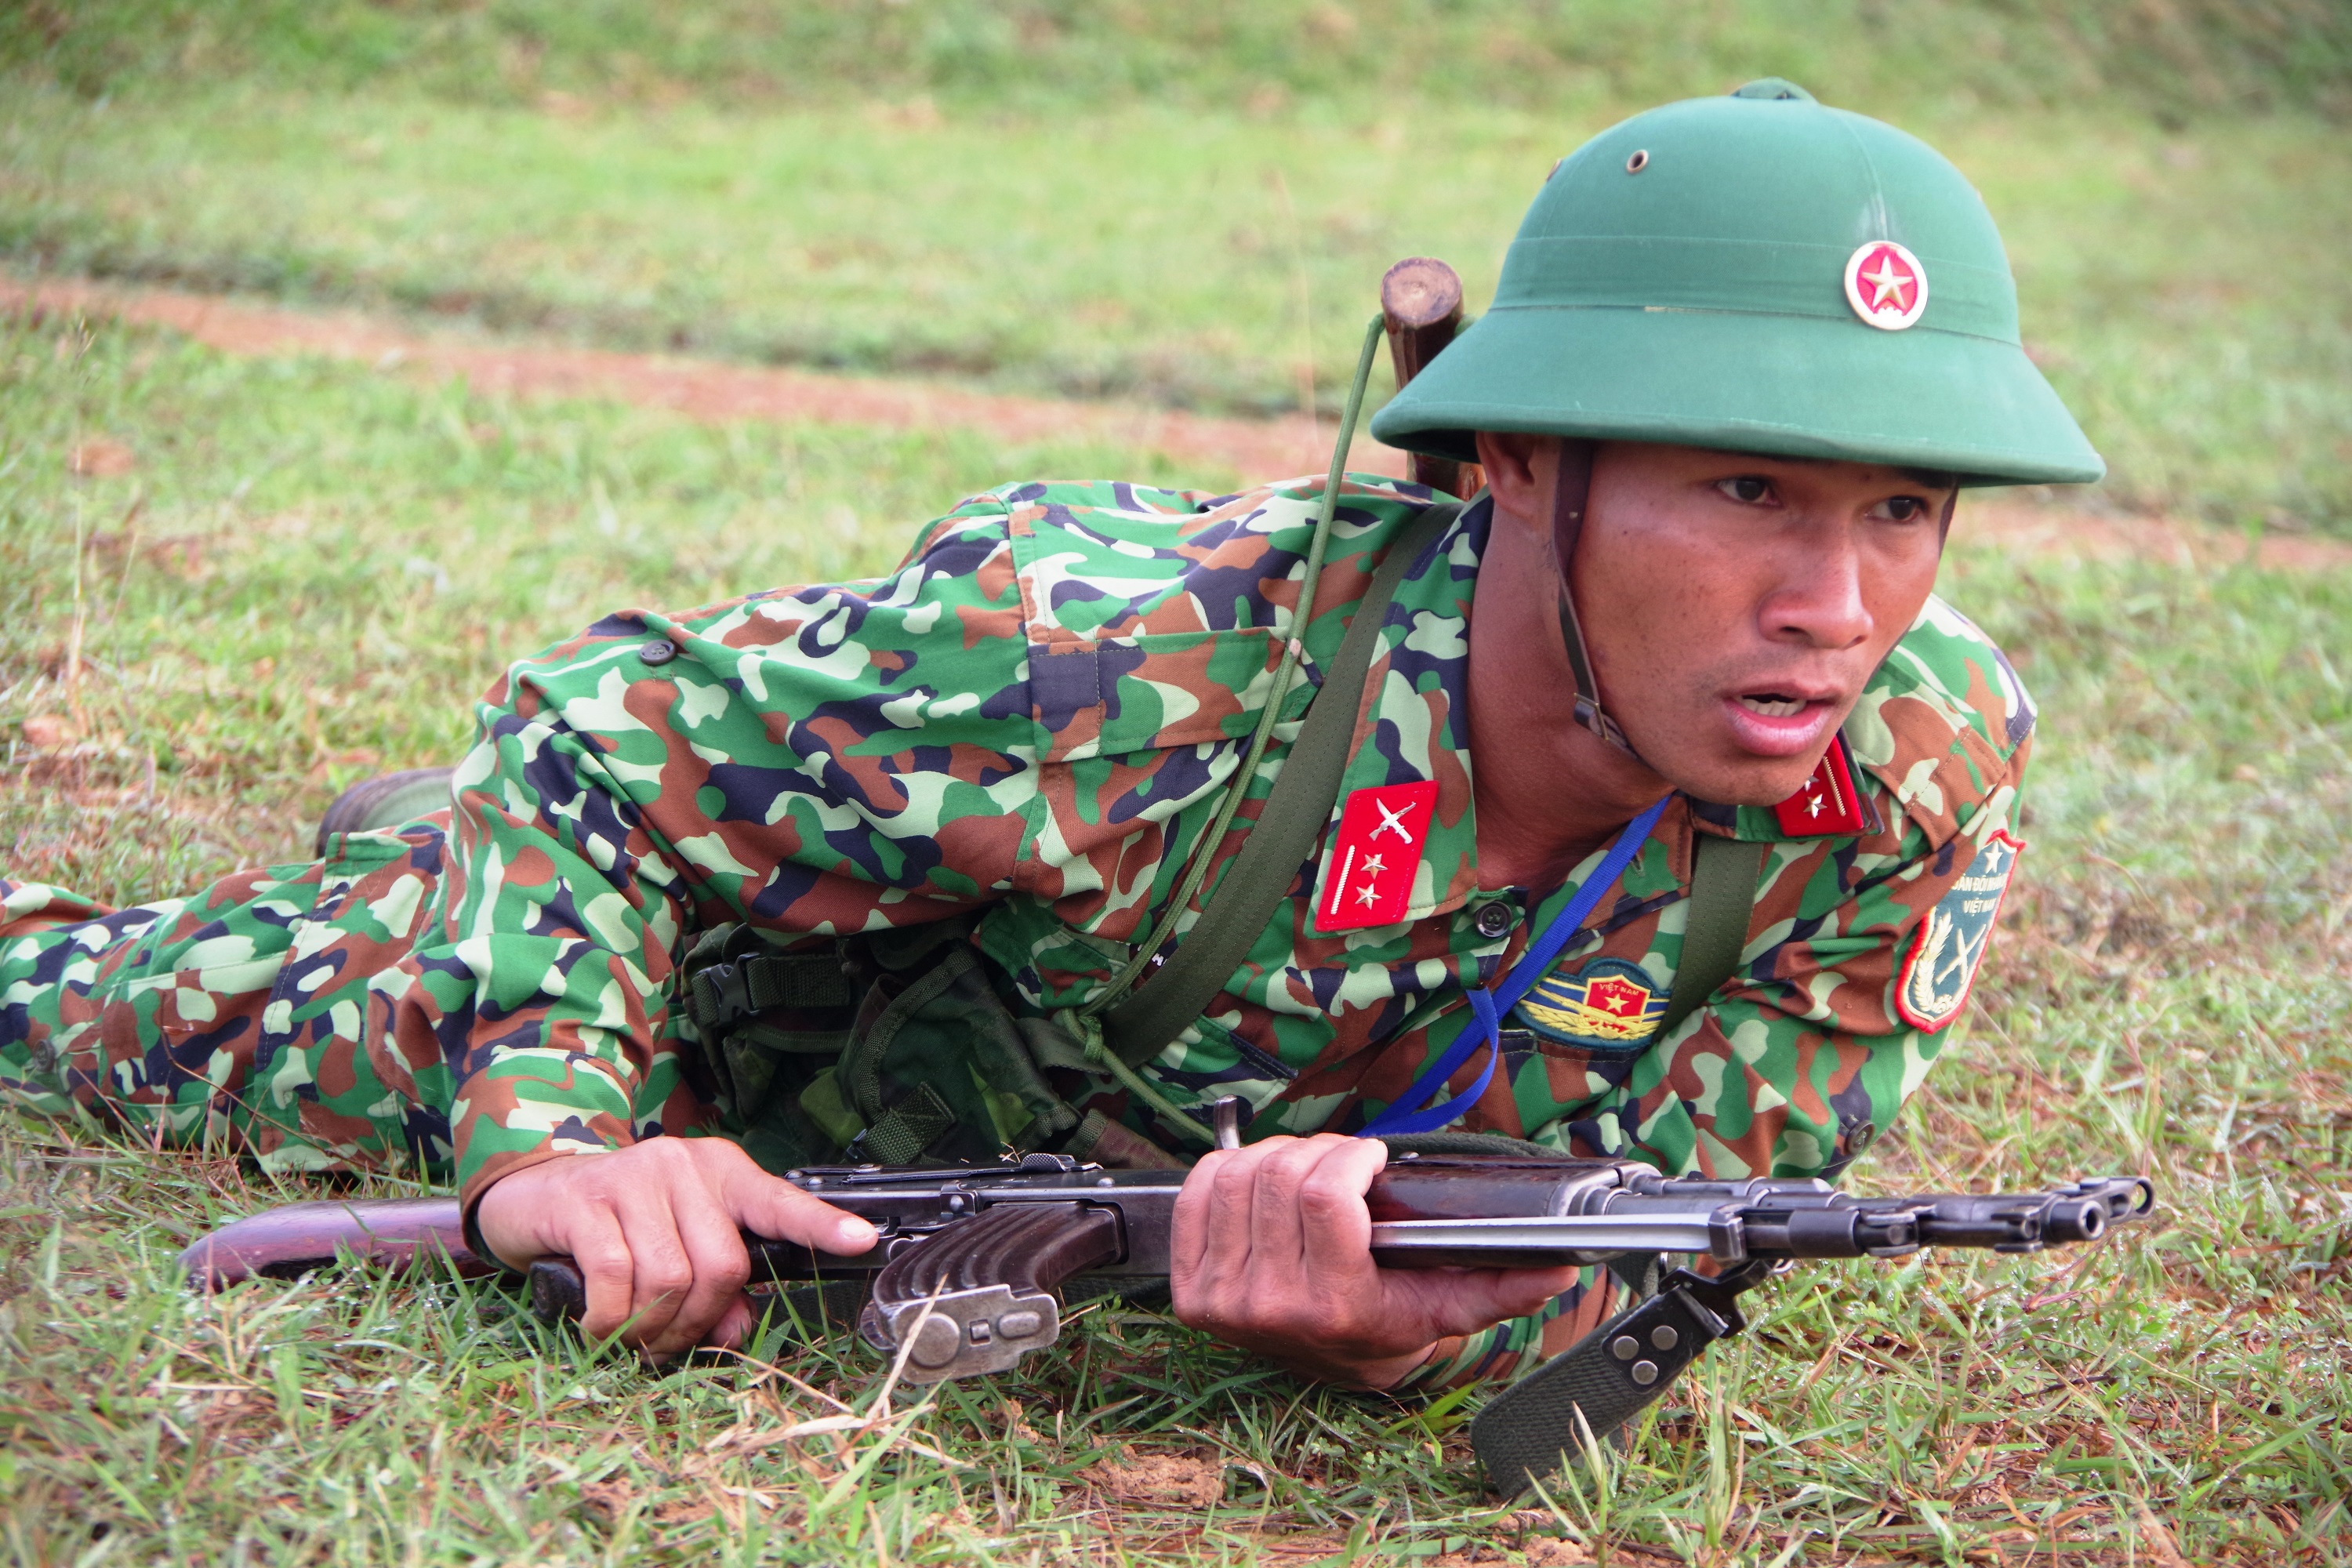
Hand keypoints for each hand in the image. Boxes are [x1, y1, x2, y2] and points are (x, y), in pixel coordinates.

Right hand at [472, 1137, 876, 1358]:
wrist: (532, 1195)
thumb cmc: (620, 1227)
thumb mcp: (675, 1249)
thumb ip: (715, 1290)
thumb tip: (736, 1332)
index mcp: (721, 1174)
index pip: (779, 1201)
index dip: (820, 1225)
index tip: (863, 1241)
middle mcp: (684, 1167)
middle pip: (723, 1264)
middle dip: (698, 1321)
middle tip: (668, 1343)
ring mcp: (634, 1178)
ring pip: (670, 1276)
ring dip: (651, 1328)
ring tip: (632, 1337)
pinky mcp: (586, 1200)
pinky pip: (616, 1276)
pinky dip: (610, 1319)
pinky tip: (599, 1326)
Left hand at [1170, 1134, 1578, 1388]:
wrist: (1331, 1368)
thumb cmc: (1389, 1326)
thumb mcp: (1449, 1309)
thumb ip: (1502, 1285)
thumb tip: (1560, 1269)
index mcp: (1334, 1307)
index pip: (1324, 1198)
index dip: (1349, 1158)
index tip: (1370, 1157)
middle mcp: (1269, 1308)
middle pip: (1278, 1178)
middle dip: (1317, 1152)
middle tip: (1342, 1162)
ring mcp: (1223, 1301)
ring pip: (1237, 1177)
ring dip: (1274, 1156)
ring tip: (1306, 1171)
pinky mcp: (1190, 1291)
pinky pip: (1198, 1193)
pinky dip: (1227, 1169)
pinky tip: (1260, 1180)